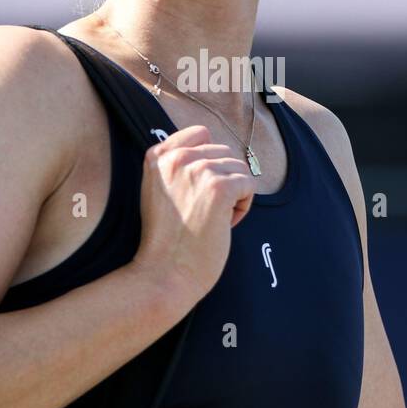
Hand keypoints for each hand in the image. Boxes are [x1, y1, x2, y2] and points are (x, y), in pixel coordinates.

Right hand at [131, 124, 255, 307]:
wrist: (164, 274)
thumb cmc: (166, 241)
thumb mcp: (158, 191)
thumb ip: (177, 166)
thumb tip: (214, 152)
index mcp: (157, 156)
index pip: (201, 133)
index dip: (209, 161)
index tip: (198, 191)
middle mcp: (176, 157)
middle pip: (224, 152)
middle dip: (222, 181)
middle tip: (203, 212)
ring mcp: (198, 170)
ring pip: (239, 169)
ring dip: (233, 196)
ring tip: (211, 220)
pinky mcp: (219, 188)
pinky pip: (249, 185)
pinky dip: (242, 207)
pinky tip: (223, 225)